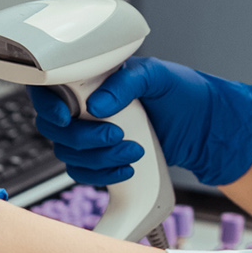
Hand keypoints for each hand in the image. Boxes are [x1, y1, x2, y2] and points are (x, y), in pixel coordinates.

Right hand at [29, 57, 251, 186]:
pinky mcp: (102, 158)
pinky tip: (127, 170)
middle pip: (55, 128)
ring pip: (69, 154)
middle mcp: (85, 106)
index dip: (47, 104)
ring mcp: (91, 134)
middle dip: (83, 138)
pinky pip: (84, 173)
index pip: (49, 87)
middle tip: (114, 135)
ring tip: (132, 151)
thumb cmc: (183, 93)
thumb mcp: (157, 76)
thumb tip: (96, 104)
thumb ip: (126, 83)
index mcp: (92, 78)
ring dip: (98, 159)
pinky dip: (103, 176)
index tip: (66, 117)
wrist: (203, 129)